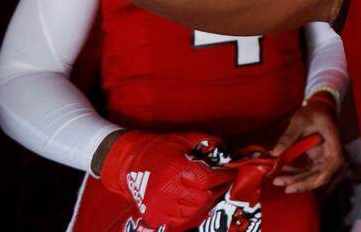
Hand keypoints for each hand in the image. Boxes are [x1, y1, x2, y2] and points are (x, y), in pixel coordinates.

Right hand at [100, 130, 235, 228]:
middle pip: (205, 197)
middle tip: (222, 183)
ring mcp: (163, 207)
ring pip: (195, 212)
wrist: (130, 162)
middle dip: (217, 190)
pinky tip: (197, 205)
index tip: (231, 172)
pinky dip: (192, 215)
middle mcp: (171, 191)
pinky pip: (181, 222)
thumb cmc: (161, 148)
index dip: (224, 176)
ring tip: (211, 194)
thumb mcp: (187, 138)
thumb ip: (210, 144)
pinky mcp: (156, 216)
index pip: (210, 179)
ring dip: (206, 203)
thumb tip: (227, 153)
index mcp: (180, 171)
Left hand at [270, 101, 344, 193]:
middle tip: (286, 186)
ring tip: (278, 181)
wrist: (316, 110)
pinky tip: (281, 174)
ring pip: (312, 176)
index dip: (327, 173)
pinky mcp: (314, 160)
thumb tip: (274, 153)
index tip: (315, 183)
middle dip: (304, 183)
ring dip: (296, 181)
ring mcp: (322, 158)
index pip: (335, 161)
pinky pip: (305, 172)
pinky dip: (294, 175)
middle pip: (322, 174)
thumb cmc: (312, 112)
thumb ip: (288, 135)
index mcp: (333, 141)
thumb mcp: (300, 120)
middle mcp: (330, 153)